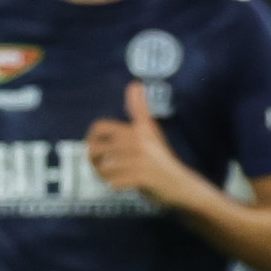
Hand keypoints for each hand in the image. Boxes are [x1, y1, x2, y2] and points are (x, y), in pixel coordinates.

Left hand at [86, 83, 200, 206]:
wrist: (179, 184)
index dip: (91, 137)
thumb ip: (139, 110)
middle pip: (95, 149)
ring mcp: (138, 160)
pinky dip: (113, 186)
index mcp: (137, 129)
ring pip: (103, 168)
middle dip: (93, 159)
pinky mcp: (139, 178)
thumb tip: (134, 84)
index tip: (94, 144)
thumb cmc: (162, 158)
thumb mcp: (150, 130)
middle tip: (98, 164)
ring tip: (108, 176)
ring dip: (101, 175)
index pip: (100, 127)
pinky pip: (113, 183)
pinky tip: (118, 185)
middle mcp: (137, 141)